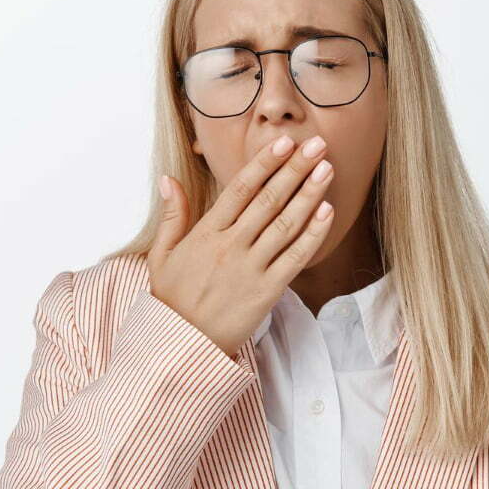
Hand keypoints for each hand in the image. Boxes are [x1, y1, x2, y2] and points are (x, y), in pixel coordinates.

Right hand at [147, 134, 335, 358]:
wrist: (179, 346)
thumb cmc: (171, 300)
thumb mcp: (161, 256)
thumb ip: (171, 216)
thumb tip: (169, 179)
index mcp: (205, 234)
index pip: (239, 190)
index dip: (263, 164)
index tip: (282, 142)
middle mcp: (230, 247)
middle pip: (268, 200)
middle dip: (294, 170)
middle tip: (316, 145)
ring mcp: (250, 269)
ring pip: (285, 225)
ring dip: (309, 195)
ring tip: (327, 169)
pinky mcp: (267, 292)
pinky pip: (295, 258)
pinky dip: (312, 234)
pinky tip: (326, 212)